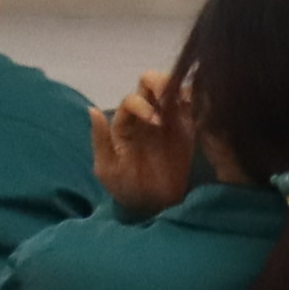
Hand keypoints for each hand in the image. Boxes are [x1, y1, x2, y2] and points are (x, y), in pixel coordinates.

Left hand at [92, 71, 202, 220]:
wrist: (153, 207)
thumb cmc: (127, 189)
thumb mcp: (108, 169)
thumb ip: (101, 140)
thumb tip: (93, 110)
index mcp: (126, 123)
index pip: (132, 100)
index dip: (142, 105)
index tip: (155, 122)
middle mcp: (146, 115)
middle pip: (150, 82)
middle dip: (159, 82)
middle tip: (168, 98)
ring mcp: (169, 119)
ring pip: (172, 88)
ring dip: (176, 87)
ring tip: (183, 101)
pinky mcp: (189, 127)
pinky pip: (192, 105)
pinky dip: (195, 98)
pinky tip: (195, 106)